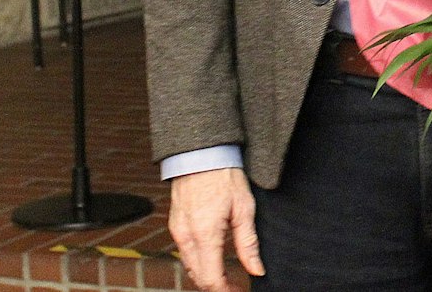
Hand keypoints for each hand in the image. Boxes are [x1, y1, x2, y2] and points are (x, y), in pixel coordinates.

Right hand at [168, 167, 263, 291]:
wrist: (201, 154)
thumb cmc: (224, 176)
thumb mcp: (244, 209)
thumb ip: (248, 244)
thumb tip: (256, 270)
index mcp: (205, 234)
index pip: (211, 279)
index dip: (226, 290)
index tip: (240, 290)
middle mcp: (186, 236)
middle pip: (198, 277)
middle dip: (216, 287)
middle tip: (236, 285)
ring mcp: (177, 231)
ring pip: (189, 267)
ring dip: (206, 276)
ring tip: (227, 275)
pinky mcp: (175, 225)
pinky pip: (184, 253)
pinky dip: (197, 262)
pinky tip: (213, 257)